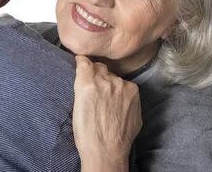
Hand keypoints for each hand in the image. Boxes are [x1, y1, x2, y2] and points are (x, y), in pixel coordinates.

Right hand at [73, 55, 141, 171]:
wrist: (106, 150)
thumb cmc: (87, 133)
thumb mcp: (77, 105)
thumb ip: (83, 86)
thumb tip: (86, 73)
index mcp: (86, 83)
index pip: (85, 61)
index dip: (84, 62)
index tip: (84, 62)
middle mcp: (104, 80)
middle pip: (101, 67)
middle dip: (98, 74)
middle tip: (97, 88)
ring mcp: (121, 85)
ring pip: (115, 78)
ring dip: (112, 85)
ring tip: (110, 102)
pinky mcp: (134, 92)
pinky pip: (127, 86)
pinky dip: (124, 93)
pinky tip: (120, 106)